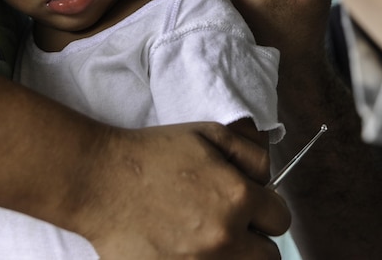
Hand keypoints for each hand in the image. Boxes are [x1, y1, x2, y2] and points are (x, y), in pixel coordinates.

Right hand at [73, 123, 289, 258]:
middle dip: (255, 240)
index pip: (281, 219)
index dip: (266, 210)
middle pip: (268, 257)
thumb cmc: (152, 153)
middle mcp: (224, 237)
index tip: (252, 208)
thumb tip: (270, 180)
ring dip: (233, 256)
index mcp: (237, 197)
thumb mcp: (208, 134)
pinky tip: (186, 250)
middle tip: (231, 227)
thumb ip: (252, 154)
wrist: (100, 180)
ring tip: (208, 239)